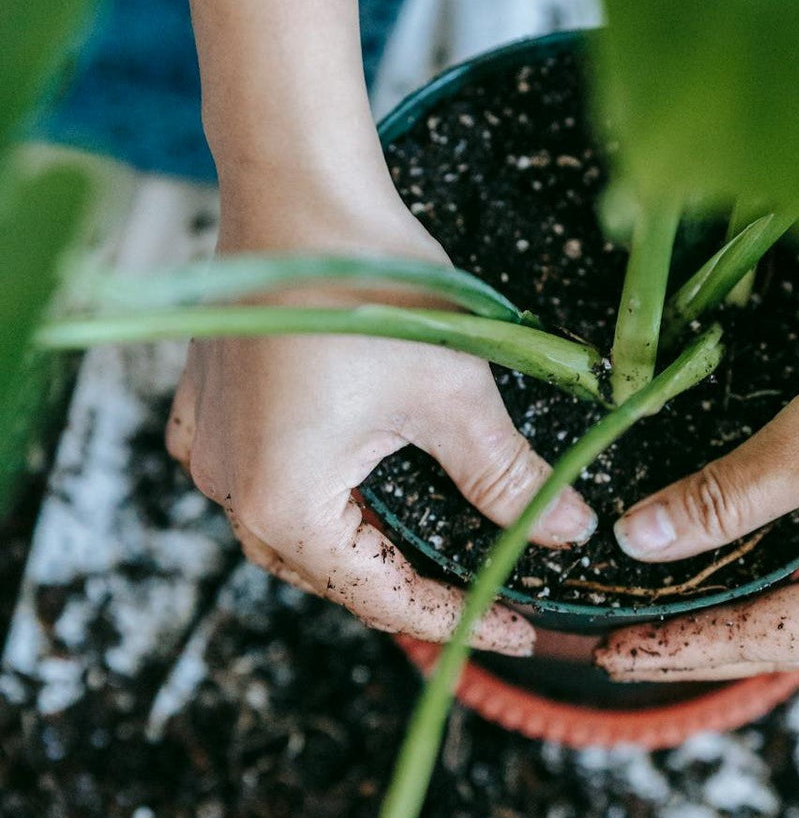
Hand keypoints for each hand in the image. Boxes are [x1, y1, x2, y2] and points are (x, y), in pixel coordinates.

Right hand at [167, 171, 594, 655]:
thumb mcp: (454, 396)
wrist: (301, 189)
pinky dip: (316, 493)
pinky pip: (261, 476)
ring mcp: (211, 443)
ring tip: (424, 549)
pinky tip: (349, 486)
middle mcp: (230, 486)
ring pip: (295, 528)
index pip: (380, 594)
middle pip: (331, 569)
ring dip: (359, 541)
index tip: (514, 628)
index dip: (455, 616)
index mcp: (283, 501)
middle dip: (404, 585)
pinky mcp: (212, 404)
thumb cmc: (373, 290)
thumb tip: (568, 531)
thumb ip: (509, 477)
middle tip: (477, 591)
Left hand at [595, 273, 798, 680]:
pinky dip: (795, 567)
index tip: (615, 652)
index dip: (682, 646)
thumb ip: (719, 500)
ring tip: (677, 612)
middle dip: (711, 636)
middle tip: (629, 643)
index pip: (768, 638)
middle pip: (797, 631)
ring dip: (753, 601)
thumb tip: (638, 539)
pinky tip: (753, 561)